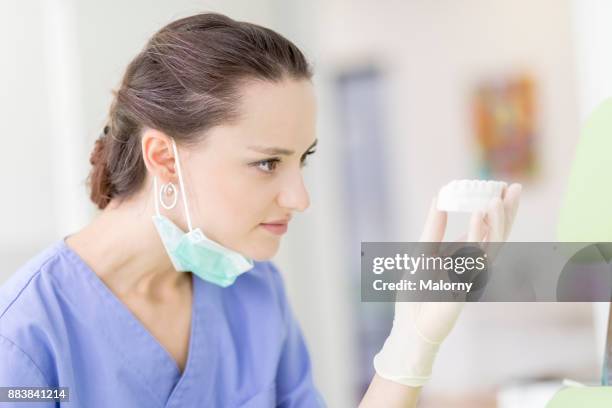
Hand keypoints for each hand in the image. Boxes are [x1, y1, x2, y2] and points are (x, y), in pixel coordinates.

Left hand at [373, 183, 521, 386]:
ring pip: (493, 243)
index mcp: (466, 255)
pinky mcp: (467, 284)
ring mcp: (473, 275)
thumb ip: (434, 227)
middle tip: (514, 186)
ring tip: (497, 197)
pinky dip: (477, 234)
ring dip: (497, 220)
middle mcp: (475, 264)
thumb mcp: (423, 250)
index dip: (495, 208)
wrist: (410, 324)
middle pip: (497, 233)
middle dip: (507, 211)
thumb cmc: (417, 292)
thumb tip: (439, 198)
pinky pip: (475, 256)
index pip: (486, 228)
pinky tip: (478, 215)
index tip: (499, 186)